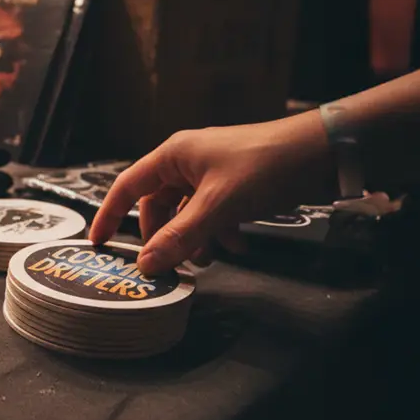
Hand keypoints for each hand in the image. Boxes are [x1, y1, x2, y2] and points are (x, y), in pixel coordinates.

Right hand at [88, 111, 336, 273]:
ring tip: (207, 260)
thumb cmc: (264, 167)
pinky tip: (236, 245)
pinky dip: (218, 231)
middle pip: (158, 206)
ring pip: (188, 213)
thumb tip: (146, 266)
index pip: (127, 187)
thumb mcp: (219, 206)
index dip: (109, 215)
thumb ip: (180, 237)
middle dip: (164, 237)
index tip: (97, 245)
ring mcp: (213, 173)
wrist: (321, 153)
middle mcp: (188, 162)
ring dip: (194, 239)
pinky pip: (213, 213)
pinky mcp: (236, 184)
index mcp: (173, 156)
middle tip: (169, 266)